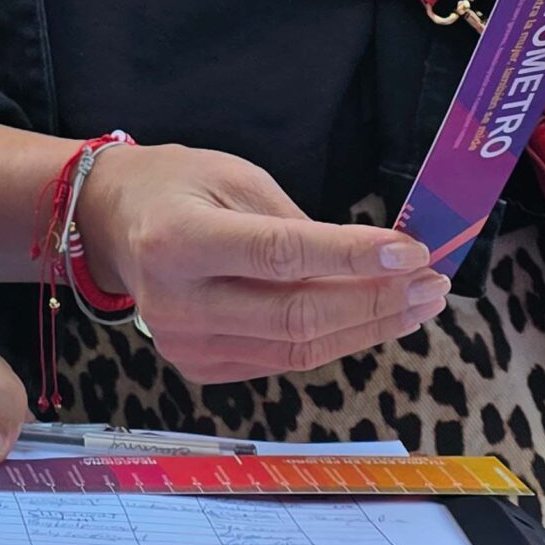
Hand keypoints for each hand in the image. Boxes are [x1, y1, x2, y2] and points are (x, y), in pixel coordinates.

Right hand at [72, 143, 447, 386]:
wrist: (113, 223)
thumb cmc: (179, 185)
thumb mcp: (235, 177)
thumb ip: (296, 222)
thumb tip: (374, 257)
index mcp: (177, 241)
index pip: (280, 257)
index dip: (351, 257)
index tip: (410, 250)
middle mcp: (176, 302)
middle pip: (296, 317)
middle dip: (375, 301)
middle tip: (431, 282)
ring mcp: (185, 345)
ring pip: (298, 350)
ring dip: (367, 327)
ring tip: (418, 302)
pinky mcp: (200, 367)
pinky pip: (281, 360)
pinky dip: (334, 341)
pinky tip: (370, 317)